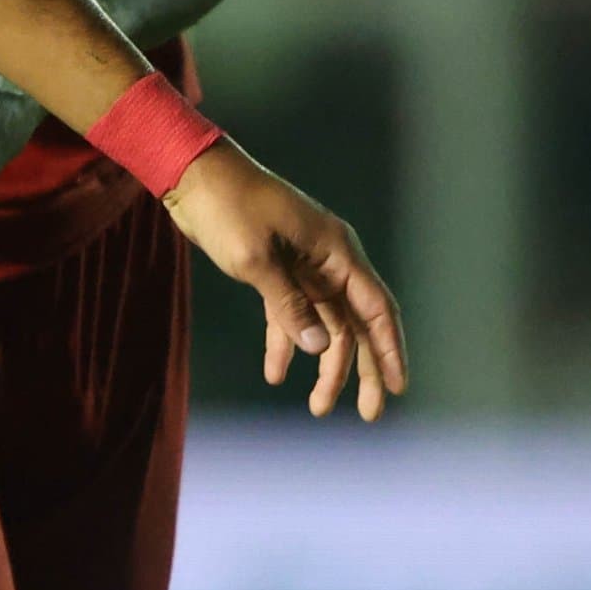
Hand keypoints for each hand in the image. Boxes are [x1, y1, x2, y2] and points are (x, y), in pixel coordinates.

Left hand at [160, 143, 409, 421]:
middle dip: (364, 369)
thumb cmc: (228, 208)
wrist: (191, 175)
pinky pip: (290, 314)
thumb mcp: (256, 260)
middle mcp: (328, 260)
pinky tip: (275, 375)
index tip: (398, 388)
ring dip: (324, 365)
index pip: (377, 308)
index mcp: (336, 252)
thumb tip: (322, 350)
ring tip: (317, 408)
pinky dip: (285, 343)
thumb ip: (290, 306)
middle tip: (368, 414)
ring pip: (325, 324)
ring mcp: (304, 266)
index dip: (391, 350)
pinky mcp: (277, 270)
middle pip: (357, 323)